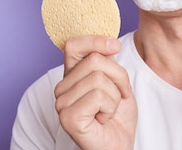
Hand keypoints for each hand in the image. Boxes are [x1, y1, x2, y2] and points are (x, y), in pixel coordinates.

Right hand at [54, 35, 136, 149]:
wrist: (119, 144)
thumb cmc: (117, 115)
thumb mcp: (117, 80)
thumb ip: (108, 61)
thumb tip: (110, 44)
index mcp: (71, 76)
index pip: (74, 45)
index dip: (96, 41)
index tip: (115, 46)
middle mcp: (62, 88)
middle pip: (95, 60)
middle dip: (117, 78)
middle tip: (116, 97)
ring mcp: (62, 103)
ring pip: (98, 78)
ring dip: (115, 96)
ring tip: (108, 110)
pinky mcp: (68, 117)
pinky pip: (98, 96)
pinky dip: (110, 107)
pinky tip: (103, 118)